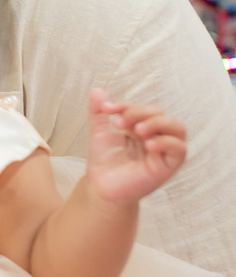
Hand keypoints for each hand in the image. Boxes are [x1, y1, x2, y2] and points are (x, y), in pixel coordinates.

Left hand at [85, 89, 186, 204]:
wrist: (101, 186)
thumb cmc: (103, 161)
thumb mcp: (99, 133)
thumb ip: (99, 112)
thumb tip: (96, 90)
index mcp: (142, 127)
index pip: (142, 108)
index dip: (125, 105)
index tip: (106, 108)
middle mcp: (156, 137)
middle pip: (160, 114)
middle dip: (139, 113)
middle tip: (120, 122)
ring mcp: (163, 151)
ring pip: (177, 129)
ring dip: (158, 123)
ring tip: (137, 129)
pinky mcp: (168, 166)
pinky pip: (180, 150)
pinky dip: (167, 142)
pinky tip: (148, 144)